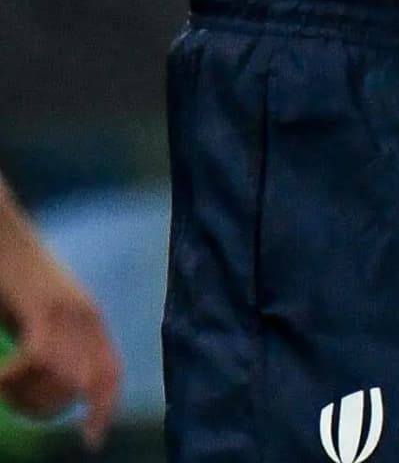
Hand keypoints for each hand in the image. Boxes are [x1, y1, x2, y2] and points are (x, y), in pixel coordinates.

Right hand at [0, 218, 116, 447]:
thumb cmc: (11, 279)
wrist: (2, 236)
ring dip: (30, 395)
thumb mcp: (35, 318)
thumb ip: (47, 344)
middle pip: (94, 380)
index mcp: (90, 319)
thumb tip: (47, 382)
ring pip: (67, 376)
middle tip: (35, 414)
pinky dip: (14, 378)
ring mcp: (69, 312)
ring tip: (4, 389)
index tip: (93, 438)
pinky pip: (38, 359)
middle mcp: (88, 316)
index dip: (105, 406)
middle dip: (69, 409)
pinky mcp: (44, 309)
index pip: (110, 370)